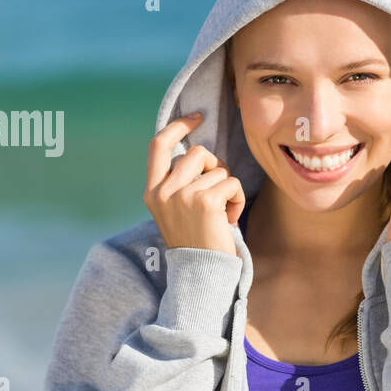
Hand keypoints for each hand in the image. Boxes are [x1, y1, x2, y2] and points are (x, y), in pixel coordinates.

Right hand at [143, 111, 244, 255]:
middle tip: (216, 195)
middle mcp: (163, 191)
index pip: (158, 145)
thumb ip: (180, 182)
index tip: (197, 117)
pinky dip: (237, 199)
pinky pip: (231, 182)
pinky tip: (229, 219)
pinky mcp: (205, 201)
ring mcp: (182, 195)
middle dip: (214, 168)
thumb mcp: (176, 210)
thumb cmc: (196, 241)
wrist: (201, 274)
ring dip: (227, 188)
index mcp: (152, 191)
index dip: (178, 126)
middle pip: (198, 153)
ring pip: (218, 169)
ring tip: (221, 215)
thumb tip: (200, 152)